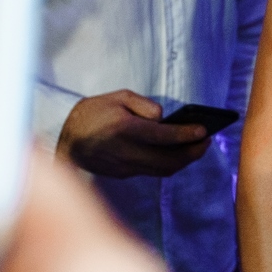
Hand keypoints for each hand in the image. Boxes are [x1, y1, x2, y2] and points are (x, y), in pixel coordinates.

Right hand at [58, 90, 210, 177]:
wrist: (64, 141)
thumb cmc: (92, 113)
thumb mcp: (117, 97)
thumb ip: (143, 104)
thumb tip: (164, 119)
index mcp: (124, 129)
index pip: (164, 136)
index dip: (187, 135)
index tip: (205, 131)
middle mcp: (126, 152)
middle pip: (169, 160)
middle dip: (193, 153)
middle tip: (207, 142)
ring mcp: (124, 167)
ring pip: (163, 170)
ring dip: (184, 161)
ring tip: (197, 149)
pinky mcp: (123, 175)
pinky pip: (152, 171)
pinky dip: (168, 164)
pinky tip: (177, 154)